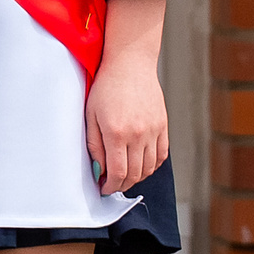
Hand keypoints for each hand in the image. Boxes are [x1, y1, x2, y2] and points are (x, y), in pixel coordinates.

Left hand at [86, 54, 168, 195]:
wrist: (130, 65)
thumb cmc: (105, 87)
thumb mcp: (90, 114)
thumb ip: (94, 144)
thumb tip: (98, 170)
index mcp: (116, 132)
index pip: (117, 172)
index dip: (110, 186)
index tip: (103, 188)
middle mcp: (138, 135)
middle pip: (134, 174)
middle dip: (121, 185)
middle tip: (111, 185)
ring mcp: (153, 131)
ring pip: (148, 168)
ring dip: (136, 178)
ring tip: (124, 176)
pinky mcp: (163, 127)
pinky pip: (161, 156)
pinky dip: (151, 166)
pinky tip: (140, 165)